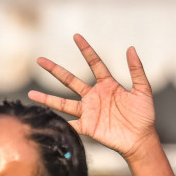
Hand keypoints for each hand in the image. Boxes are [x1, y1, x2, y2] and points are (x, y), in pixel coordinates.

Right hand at [31, 35, 156, 158]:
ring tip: (31, 94)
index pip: (94, 63)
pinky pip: (69, 124)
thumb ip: (136, 71)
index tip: (76, 36)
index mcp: (107, 85)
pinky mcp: (87, 127)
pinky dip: (58, 122)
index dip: (86, 50)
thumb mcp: (143, 90)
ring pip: (63, 103)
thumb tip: (131, 48)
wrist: (141, 139)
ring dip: (47, 99)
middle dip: (55, 70)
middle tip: (40, 60)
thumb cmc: (144, 116)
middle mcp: (94, 96)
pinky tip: (45, 118)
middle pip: (70, 80)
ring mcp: (89, 111)